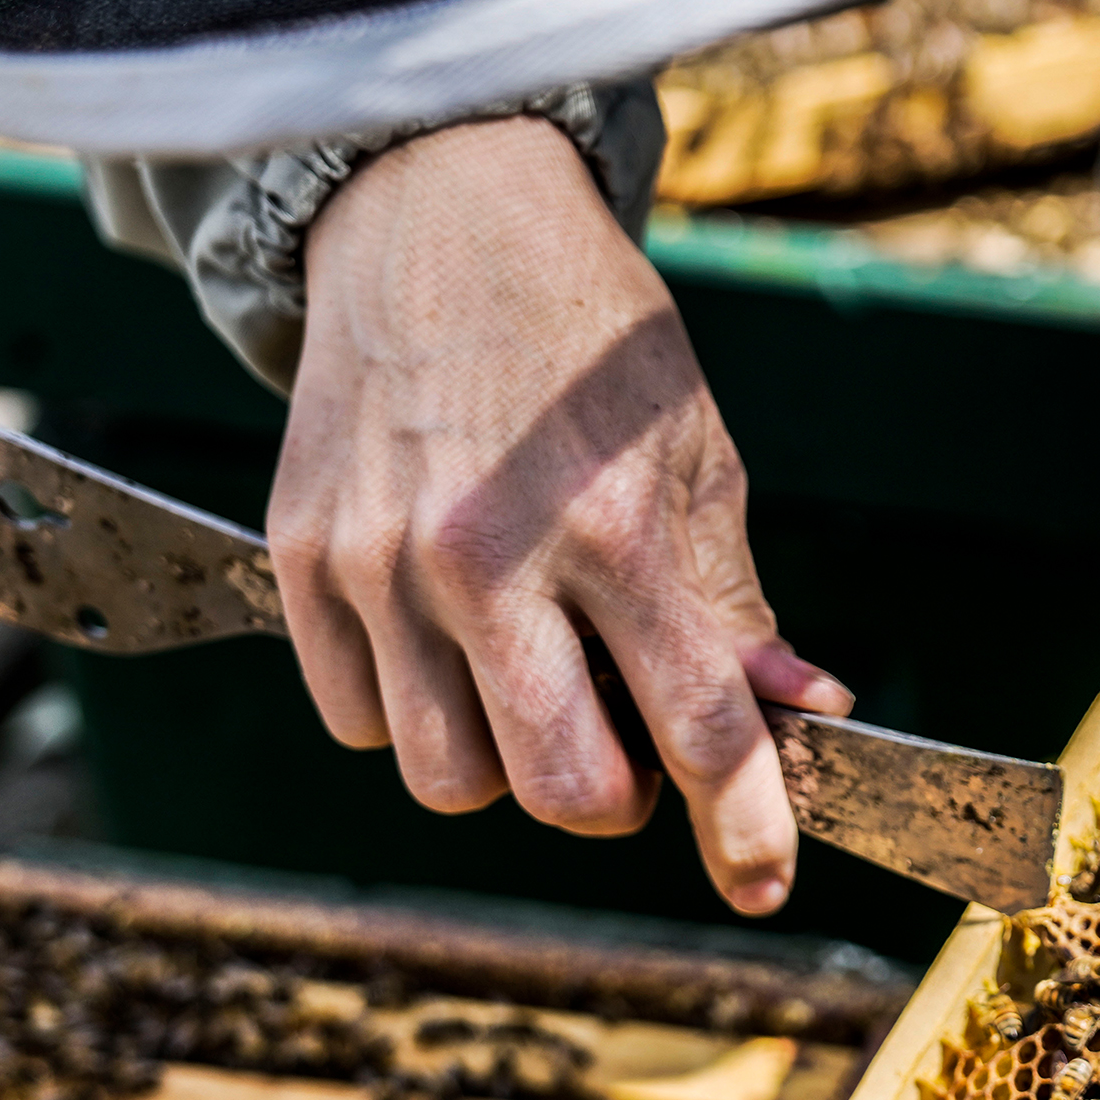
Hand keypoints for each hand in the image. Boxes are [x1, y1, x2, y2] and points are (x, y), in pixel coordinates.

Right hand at [272, 116, 849, 913]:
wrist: (440, 215)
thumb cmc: (590, 345)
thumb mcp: (699, 459)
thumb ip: (734, 608)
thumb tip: (798, 717)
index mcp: (614, 529)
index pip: (700, 730)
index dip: (745, 830)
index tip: (763, 884)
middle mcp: (487, 557)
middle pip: (561, 792)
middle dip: (615, 800)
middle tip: (631, 740)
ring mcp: (380, 562)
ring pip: (449, 778)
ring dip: (508, 757)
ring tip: (534, 674)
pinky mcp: (301, 557)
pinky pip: (359, 722)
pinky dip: (413, 713)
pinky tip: (450, 641)